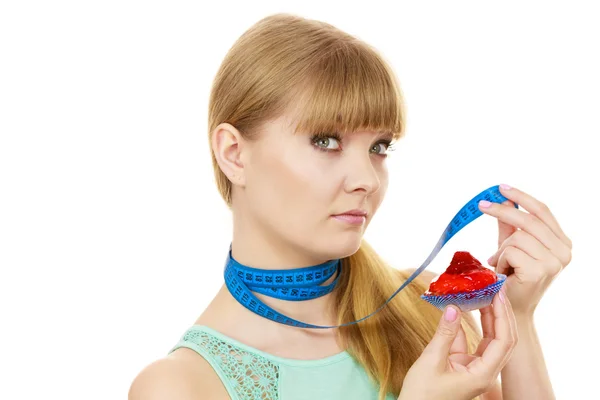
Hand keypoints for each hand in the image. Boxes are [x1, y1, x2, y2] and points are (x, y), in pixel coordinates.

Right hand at [398, 290, 517, 399]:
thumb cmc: (421, 395)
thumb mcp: (431, 361)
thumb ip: (444, 334)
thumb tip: (454, 307)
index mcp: (483, 375)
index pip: (503, 341)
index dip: (502, 316)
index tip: (497, 294)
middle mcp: (484, 372)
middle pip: (502, 339)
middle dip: (500, 313)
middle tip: (495, 289)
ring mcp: (474, 369)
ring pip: (489, 340)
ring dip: (487, 317)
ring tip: (483, 294)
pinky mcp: (462, 366)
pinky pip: (471, 342)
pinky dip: (467, 325)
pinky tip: (462, 309)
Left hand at [482, 184, 572, 316]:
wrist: (513, 310)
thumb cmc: (512, 277)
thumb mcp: (511, 246)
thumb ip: (509, 225)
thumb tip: (503, 199)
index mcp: (562, 243)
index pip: (543, 211)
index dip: (521, 197)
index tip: (501, 187)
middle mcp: (564, 252)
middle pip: (529, 220)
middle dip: (502, 211)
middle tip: (480, 205)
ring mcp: (555, 262)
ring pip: (517, 237)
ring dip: (502, 250)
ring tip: (502, 265)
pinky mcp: (540, 271)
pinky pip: (510, 251)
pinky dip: (501, 260)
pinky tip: (504, 273)